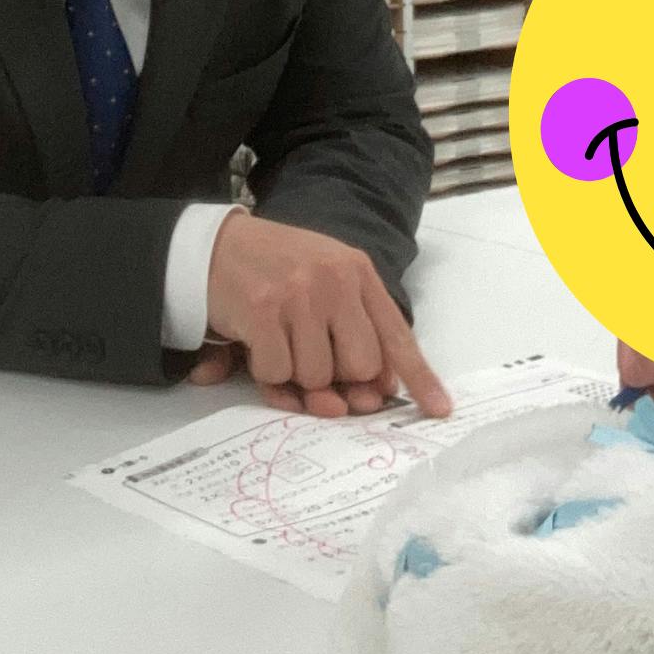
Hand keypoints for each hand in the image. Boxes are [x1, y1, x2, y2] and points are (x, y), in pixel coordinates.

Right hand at [198, 214, 452, 419]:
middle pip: (361, 367)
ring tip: (279, 341)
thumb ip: (354, 330)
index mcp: (357, 272)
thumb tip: (373, 395)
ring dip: (297, 374)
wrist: (215, 245)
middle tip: (311, 357)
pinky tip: (256, 344)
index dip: (419, 377)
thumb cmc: (274, 270)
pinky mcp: (263, 312)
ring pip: (318, 377)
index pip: (396, 334)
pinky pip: (278, 374)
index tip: (439, 409)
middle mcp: (334, 281)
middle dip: (338, 377)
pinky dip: (267, 372)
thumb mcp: (324, 283)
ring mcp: (299, 296)